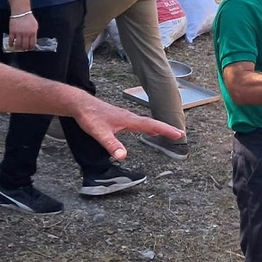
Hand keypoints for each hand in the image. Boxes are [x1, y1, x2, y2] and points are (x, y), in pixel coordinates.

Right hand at [7, 12, 37, 52]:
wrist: (21, 12)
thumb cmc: (29, 18)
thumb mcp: (35, 25)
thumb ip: (34, 33)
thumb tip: (33, 40)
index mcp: (33, 33)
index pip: (32, 44)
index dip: (31, 48)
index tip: (29, 48)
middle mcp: (26, 34)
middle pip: (25, 45)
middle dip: (24, 49)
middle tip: (23, 49)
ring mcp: (19, 33)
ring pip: (18, 44)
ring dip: (18, 47)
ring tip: (18, 47)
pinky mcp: (12, 31)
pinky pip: (11, 40)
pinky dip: (11, 44)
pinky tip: (11, 45)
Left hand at [70, 94, 184, 161]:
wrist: (80, 104)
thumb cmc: (90, 116)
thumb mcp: (100, 133)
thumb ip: (111, 144)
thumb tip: (122, 156)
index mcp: (129, 120)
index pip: (151, 125)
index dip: (166, 130)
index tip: (178, 134)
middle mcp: (130, 117)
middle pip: (153, 123)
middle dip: (167, 129)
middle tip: (180, 135)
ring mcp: (126, 117)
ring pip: (147, 123)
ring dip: (159, 128)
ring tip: (170, 133)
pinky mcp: (121, 118)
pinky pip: (140, 123)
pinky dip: (149, 127)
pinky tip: (149, 131)